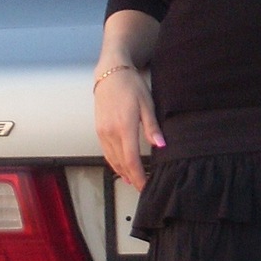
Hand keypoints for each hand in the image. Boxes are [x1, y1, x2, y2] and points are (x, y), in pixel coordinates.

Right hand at [94, 65, 164, 190]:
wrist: (110, 73)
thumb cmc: (130, 86)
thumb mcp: (147, 103)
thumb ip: (152, 127)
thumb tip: (161, 145)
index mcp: (124, 127)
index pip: (131, 159)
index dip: (138, 176)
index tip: (145, 186)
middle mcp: (110, 132)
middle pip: (121, 163)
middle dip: (132, 177)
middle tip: (142, 187)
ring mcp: (102, 132)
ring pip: (112, 159)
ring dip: (122, 172)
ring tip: (133, 182)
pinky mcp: (99, 130)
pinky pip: (106, 152)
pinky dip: (114, 163)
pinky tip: (120, 168)